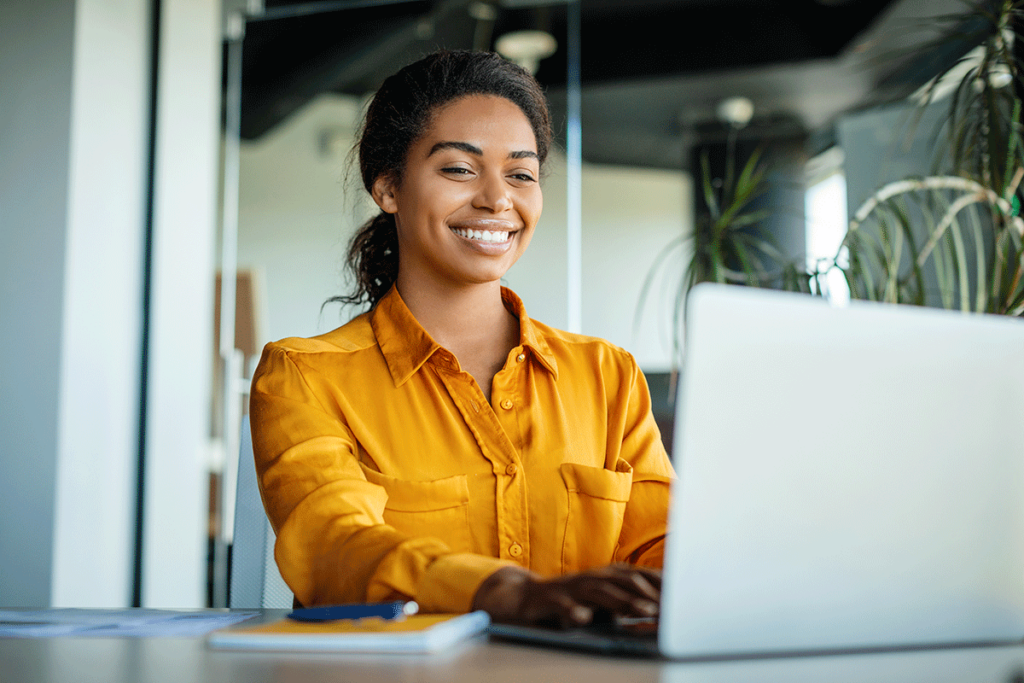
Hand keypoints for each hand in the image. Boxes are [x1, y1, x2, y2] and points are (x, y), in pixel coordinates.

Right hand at [471, 564, 660, 626]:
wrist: (523, 598)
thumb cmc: (568, 601)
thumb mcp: (599, 603)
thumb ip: (623, 605)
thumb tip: (657, 613)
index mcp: (605, 576)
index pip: (638, 575)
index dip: (660, 583)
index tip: (684, 593)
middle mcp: (591, 578)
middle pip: (624, 580)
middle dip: (650, 592)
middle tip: (672, 607)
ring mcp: (571, 588)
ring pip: (600, 591)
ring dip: (624, 601)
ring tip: (644, 612)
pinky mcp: (550, 600)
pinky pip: (562, 606)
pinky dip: (573, 612)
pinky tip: (583, 620)